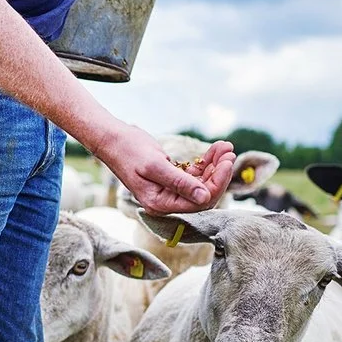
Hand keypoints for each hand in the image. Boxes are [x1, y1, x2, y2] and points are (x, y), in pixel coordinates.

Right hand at [97, 124, 235, 214]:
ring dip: (215, 165)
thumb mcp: (154, 165)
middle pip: (203, 193)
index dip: (216, 184)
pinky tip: (215, 149)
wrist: (113, 139)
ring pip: (201, 182)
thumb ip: (179, 182)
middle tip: (229, 152)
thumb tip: (204, 197)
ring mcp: (169, 190)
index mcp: (160, 203)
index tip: (226, 163)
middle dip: (218, 173)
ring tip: (224, 147)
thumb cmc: (128, 151)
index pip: (198, 202)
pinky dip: (206, 161)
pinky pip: (194, 174)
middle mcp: (166, 200)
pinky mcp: (171, 178)